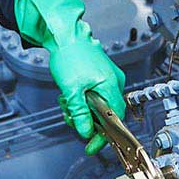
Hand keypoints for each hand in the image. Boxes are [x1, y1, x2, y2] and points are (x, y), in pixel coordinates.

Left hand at [14, 0, 127, 153]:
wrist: (64, 33)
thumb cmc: (69, 54)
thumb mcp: (71, 89)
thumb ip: (80, 113)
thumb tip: (85, 131)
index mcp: (111, 85)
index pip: (115, 119)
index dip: (103, 136)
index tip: (92, 146)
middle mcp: (114, 81)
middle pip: (106, 114)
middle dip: (87, 120)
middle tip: (71, 118)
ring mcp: (108, 77)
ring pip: (98, 105)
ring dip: (82, 109)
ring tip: (67, 102)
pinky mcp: (101, 74)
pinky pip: (95, 95)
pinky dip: (82, 99)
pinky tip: (70, 95)